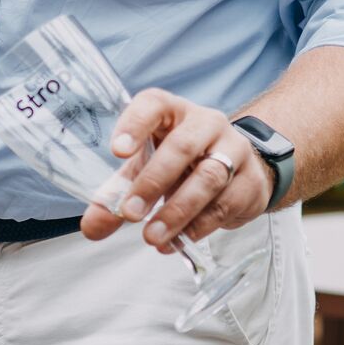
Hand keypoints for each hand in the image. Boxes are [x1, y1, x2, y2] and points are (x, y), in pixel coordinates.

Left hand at [86, 91, 272, 251]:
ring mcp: (233, 149)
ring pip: (208, 178)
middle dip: (153, 182)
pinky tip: (179, 240)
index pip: (154, 105)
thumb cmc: (183, 164)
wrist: (240, 172)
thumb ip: (118, 195)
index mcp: (172, 112)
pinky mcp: (250, 180)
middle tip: (130, 213)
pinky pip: (224, 204)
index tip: (117, 151)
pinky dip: (198, 226)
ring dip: (176, 211)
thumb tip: (93, 227)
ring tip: (152, 236)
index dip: (134, 124)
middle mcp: (205, 123)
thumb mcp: (146, 169)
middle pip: (182, 147)